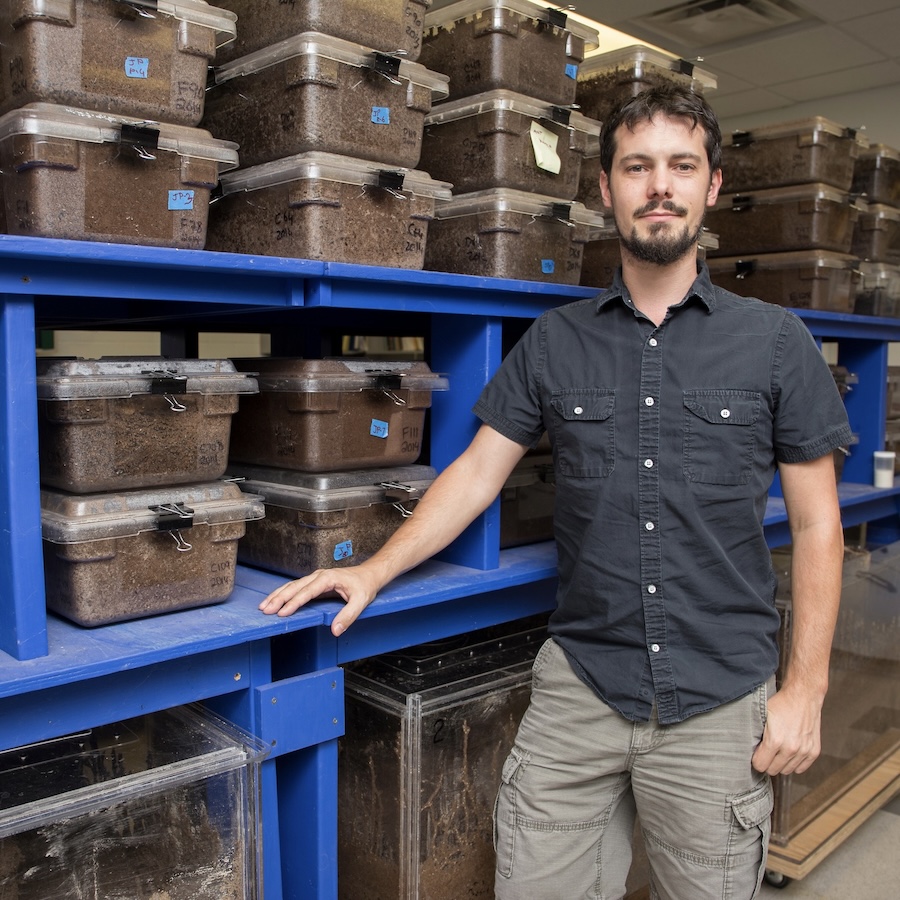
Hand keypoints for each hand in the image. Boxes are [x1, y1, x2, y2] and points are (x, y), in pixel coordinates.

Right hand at [259, 565, 380, 635]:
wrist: (369, 574)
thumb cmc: (365, 586)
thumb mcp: (361, 601)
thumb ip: (348, 616)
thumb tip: (335, 630)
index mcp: (328, 578)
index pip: (307, 591)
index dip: (294, 602)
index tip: (282, 612)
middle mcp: (319, 576)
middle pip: (295, 587)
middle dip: (279, 598)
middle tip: (266, 610)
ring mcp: (316, 578)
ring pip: (292, 586)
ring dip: (277, 595)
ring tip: (264, 606)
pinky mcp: (315, 582)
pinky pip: (296, 588)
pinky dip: (284, 594)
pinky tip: (275, 601)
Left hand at [751, 688, 821, 776]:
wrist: (803, 696)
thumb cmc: (781, 704)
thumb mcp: (761, 715)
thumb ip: (755, 734)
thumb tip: (748, 748)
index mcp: (775, 740)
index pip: (760, 765)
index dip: (756, 759)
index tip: (757, 753)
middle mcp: (791, 748)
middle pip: (773, 770)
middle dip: (767, 762)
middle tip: (766, 752)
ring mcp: (804, 751)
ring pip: (786, 771)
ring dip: (781, 763)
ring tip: (778, 751)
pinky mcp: (814, 751)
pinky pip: (800, 769)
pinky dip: (794, 763)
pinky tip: (789, 753)